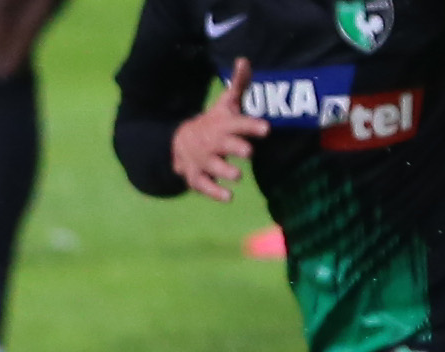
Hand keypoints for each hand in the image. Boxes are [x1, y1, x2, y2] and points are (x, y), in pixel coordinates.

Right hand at [174, 59, 268, 201]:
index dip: (251, 126)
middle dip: (235, 148)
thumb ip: (238, 85)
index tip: (266, 129)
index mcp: (223, 125)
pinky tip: (228, 197)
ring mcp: (203, 160)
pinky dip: (214, 192)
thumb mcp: (225, 105)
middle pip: (224, 145)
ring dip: (225, 171)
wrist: (179, 143)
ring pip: (214, 167)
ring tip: (237, 176)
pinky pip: (204, 185)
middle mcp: (213, 143)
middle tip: (248, 152)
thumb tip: (244, 59)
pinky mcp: (196, 176)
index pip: (238, 124)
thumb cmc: (213, 124)